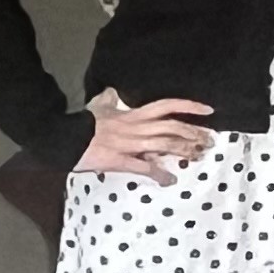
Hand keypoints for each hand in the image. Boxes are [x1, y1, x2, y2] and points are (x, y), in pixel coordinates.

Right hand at [78, 93, 214, 181]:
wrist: (63, 138)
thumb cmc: (81, 124)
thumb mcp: (97, 108)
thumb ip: (108, 100)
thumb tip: (111, 92)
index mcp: (132, 115)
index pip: (166, 105)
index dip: (189, 106)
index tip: (208, 110)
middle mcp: (135, 127)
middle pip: (172, 127)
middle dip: (194, 133)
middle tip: (209, 140)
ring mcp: (129, 144)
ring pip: (164, 145)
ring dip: (184, 151)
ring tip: (198, 155)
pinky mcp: (119, 161)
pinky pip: (144, 168)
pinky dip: (159, 174)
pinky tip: (170, 180)